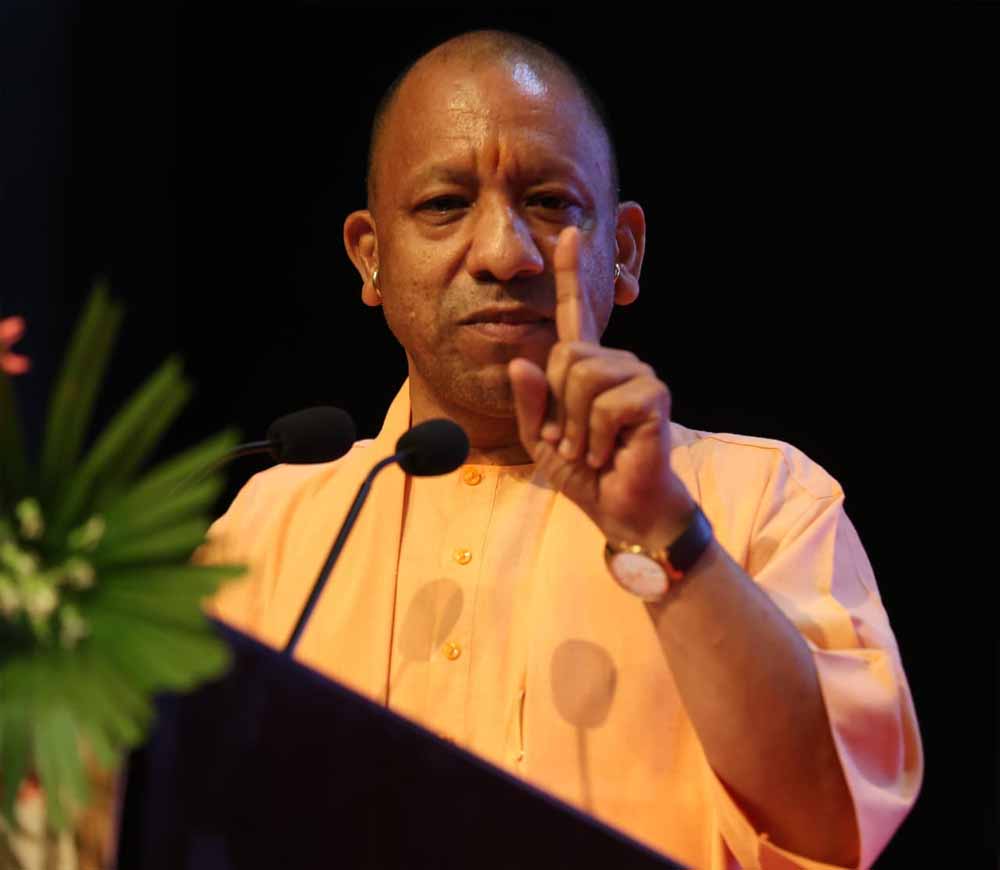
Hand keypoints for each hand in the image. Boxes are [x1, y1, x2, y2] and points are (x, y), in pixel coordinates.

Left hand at [507, 227, 693, 549]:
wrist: (623, 508)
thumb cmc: (587, 472)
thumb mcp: (542, 438)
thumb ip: (529, 402)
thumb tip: (522, 360)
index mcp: (588, 366)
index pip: (577, 313)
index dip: (571, 273)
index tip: (568, 233)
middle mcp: (616, 362)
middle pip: (565, 354)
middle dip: (557, 407)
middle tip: (573, 441)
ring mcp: (638, 375)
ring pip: (582, 376)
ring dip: (576, 427)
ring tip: (591, 449)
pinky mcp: (653, 396)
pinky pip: (604, 404)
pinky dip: (596, 438)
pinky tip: (609, 453)